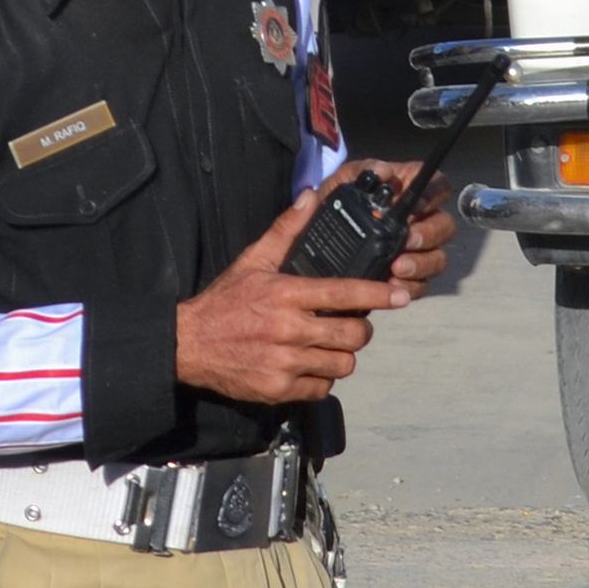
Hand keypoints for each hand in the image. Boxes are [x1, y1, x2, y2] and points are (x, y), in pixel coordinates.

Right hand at [172, 191, 398, 404]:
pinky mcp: (278, 389)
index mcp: (287, 294)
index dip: (378, 295)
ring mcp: (284, 362)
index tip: (401, 296)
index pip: (345, 293)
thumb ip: (285, 231)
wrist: (187, 344)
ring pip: (342, 364)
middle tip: (353, 325)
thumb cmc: (224, 302)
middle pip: (353, 335)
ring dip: (342, 355)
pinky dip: (322, 379)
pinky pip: (321, 388)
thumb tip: (309, 198)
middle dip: (361, 330)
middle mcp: (289, 329)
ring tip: (330, 346)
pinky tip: (310, 366)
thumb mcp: (253, 261)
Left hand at [315, 158, 456, 305]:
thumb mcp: (344, 180)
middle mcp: (422, 221)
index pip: (439, 187)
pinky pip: (421, 285)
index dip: (434, 195)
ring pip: (438, 258)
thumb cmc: (336, 201)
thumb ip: (362, 170)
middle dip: (429, 234)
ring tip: (398, 268)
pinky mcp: (410, 278)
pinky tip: (392, 285)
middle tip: (407, 240)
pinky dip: (409, 287)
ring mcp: (419, 252)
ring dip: (422, 263)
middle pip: (445, 226)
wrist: (315, 235)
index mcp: (410, 192)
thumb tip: (383, 171)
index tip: (415, 206)